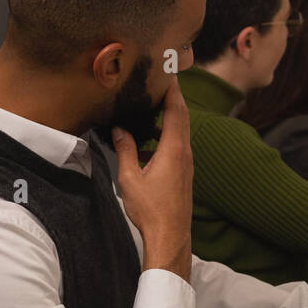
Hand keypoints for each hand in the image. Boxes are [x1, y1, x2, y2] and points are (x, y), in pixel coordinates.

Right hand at [111, 76, 192, 280]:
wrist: (170, 236)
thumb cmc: (150, 209)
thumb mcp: (130, 178)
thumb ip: (125, 150)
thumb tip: (120, 130)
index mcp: (174, 149)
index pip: (176, 110)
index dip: (173, 89)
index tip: (168, 71)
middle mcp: (185, 153)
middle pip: (181, 117)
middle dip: (171, 98)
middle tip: (159, 82)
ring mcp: (187, 163)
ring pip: (180, 132)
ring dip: (167, 118)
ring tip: (148, 110)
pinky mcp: (184, 173)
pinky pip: (177, 146)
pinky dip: (165, 137)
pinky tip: (147, 144)